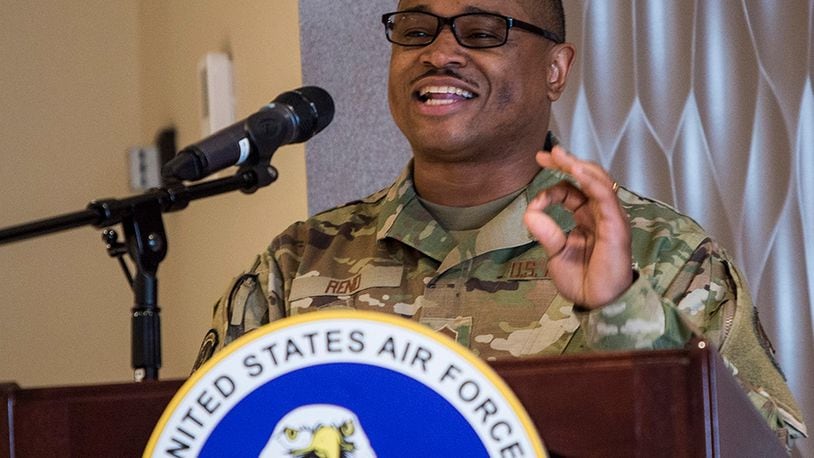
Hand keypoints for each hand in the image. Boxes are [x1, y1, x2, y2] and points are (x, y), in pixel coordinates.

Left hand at [523, 146, 632, 308]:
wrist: (600, 304)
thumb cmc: (583, 281)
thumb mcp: (556, 253)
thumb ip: (546, 232)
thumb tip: (529, 212)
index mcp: (587, 218)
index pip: (571, 190)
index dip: (552, 187)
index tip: (534, 201)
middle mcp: (600, 214)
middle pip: (586, 178)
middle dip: (565, 163)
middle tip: (544, 154)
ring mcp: (610, 218)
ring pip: (597, 181)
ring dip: (577, 165)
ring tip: (559, 155)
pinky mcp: (616, 226)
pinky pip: (605, 198)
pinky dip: (591, 182)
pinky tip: (576, 171)